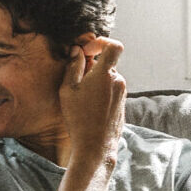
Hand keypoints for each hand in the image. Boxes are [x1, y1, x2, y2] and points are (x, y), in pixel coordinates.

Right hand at [56, 35, 126, 171]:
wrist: (95, 147)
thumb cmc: (79, 118)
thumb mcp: (68, 90)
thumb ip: (73, 66)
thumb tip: (77, 51)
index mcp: (106, 74)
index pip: (114, 46)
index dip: (100, 43)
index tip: (86, 51)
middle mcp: (118, 82)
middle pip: (107, 64)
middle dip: (91, 67)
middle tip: (75, 80)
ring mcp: (122, 94)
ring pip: (108, 79)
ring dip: (95, 82)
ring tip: (81, 98)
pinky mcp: (122, 106)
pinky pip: (111, 91)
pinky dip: (100, 93)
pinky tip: (89, 109)